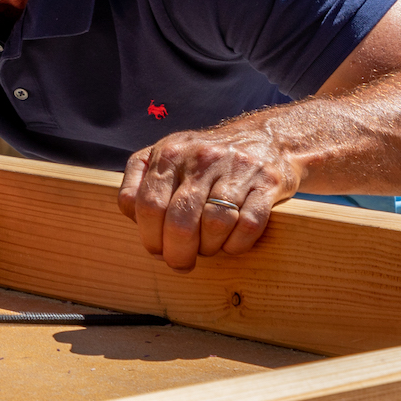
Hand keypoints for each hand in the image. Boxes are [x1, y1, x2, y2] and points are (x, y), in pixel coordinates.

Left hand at [117, 126, 304, 270]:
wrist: (265, 138)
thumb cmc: (204, 159)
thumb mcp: (165, 157)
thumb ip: (139, 182)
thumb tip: (133, 216)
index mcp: (170, 153)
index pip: (148, 205)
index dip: (149, 237)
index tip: (156, 250)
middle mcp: (201, 157)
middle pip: (180, 221)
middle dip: (177, 253)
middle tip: (180, 263)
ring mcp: (236, 168)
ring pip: (215, 224)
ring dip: (209, 248)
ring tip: (207, 248)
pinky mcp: (268, 182)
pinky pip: (249, 225)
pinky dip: (237, 244)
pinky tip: (231, 242)